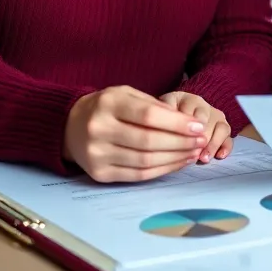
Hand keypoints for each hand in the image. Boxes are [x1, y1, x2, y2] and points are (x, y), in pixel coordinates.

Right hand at [63, 85, 207, 182]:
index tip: (198, 126)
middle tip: (201, 141)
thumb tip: (188, 124)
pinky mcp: (99, 174)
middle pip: (148, 141)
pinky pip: (137, 175)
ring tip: (194, 152)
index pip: (148, 116)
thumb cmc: (107, 107)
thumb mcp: (126, 94)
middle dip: (181, 143)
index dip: (177, 123)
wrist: (70, 125)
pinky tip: (177, 163)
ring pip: (145, 161)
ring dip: (175, 158)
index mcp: (108, 104)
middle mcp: (98, 129)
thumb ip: (154, 105)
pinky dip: (162, 170)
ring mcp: (97, 154)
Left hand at [159, 92, 232, 162]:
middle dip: (200, 137)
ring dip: (213, 144)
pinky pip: (229, 137)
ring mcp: (216, 116)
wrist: (180, 111)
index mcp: (187, 99)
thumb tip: (167, 132)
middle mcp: (204, 105)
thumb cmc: (168, 115)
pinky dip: (226, 147)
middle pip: (206, 120)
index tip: (181, 139)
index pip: (189, 108)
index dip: (185, 125)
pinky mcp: (224, 128)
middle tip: (193, 153)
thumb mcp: (161, 111)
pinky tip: (220, 156)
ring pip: (221, 128)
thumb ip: (163, 118)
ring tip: (204, 158)